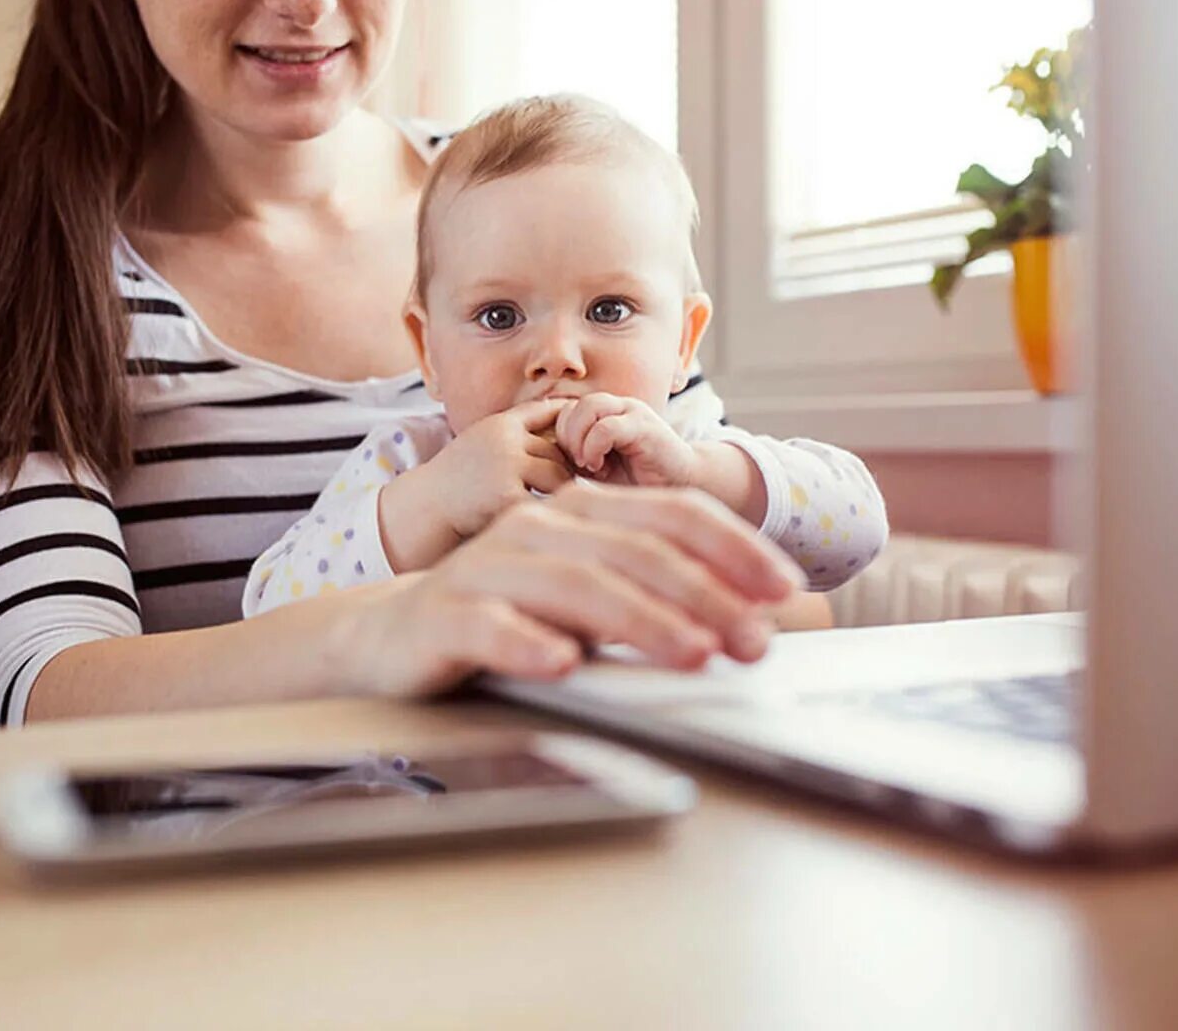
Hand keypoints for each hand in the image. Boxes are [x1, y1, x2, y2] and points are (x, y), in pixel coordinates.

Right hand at [337, 481, 806, 696]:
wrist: (395, 635)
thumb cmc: (509, 614)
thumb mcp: (590, 598)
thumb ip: (653, 597)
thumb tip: (746, 622)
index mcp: (581, 513)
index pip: (671, 515)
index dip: (733, 548)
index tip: (782, 588)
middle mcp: (539, 528)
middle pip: (635, 552)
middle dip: (705, 595)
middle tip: (754, 641)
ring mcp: (489, 569)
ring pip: (576, 586)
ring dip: (641, 620)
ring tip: (693, 653)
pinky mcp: (446, 616)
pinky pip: (491, 627)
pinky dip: (529, 644)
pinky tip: (563, 665)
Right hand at [406, 398, 575, 539]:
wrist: (428, 505)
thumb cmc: (458, 476)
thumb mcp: (483, 440)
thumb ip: (516, 432)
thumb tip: (562, 415)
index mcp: (500, 424)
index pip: (547, 411)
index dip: (567, 423)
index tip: (576, 441)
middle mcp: (505, 441)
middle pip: (558, 450)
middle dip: (564, 468)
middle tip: (564, 486)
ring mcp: (507, 467)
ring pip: (558, 475)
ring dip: (560, 491)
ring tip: (553, 503)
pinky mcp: (507, 497)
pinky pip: (546, 503)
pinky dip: (548, 512)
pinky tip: (539, 519)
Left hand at [554, 393, 696, 487]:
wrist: (683, 487)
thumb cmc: (637, 483)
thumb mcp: (598, 470)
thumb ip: (574, 459)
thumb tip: (539, 463)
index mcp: (605, 414)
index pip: (565, 411)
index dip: (560, 436)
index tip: (567, 464)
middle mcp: (619, 406)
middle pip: (573, 405)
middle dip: (565, 436)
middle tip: (573, 464)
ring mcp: (633, 412)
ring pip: (588, 407)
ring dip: (578, 438)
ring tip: (585, 464)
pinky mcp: (645, 426)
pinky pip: (606, 426)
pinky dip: (593, 446)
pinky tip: (598, 467)